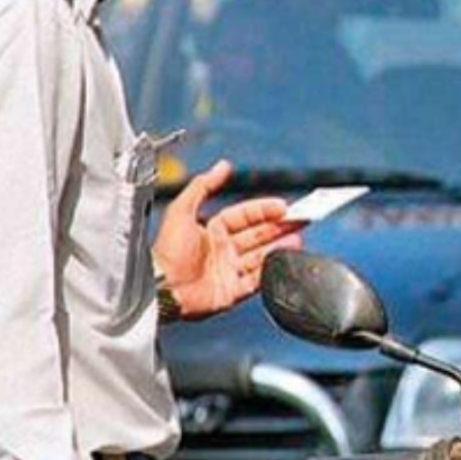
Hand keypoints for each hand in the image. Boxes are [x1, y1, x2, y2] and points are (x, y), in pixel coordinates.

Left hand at [153, 159, 303, 319]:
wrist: (160, 289)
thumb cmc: (167, 251)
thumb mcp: (181, 210)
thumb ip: (203, 185)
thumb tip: (223, 166)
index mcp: (212, 230)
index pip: (245, 216)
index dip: (264, 209)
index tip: (283, 206)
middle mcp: (223, 250)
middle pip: (258, 235)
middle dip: (280, 226)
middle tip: (301, 219)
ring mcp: (228, 271)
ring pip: (261, 257)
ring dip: (280, 247)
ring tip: (297, 239)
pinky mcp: (231, 293)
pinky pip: (256, 281)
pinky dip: (270, 272)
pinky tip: (282, 261)